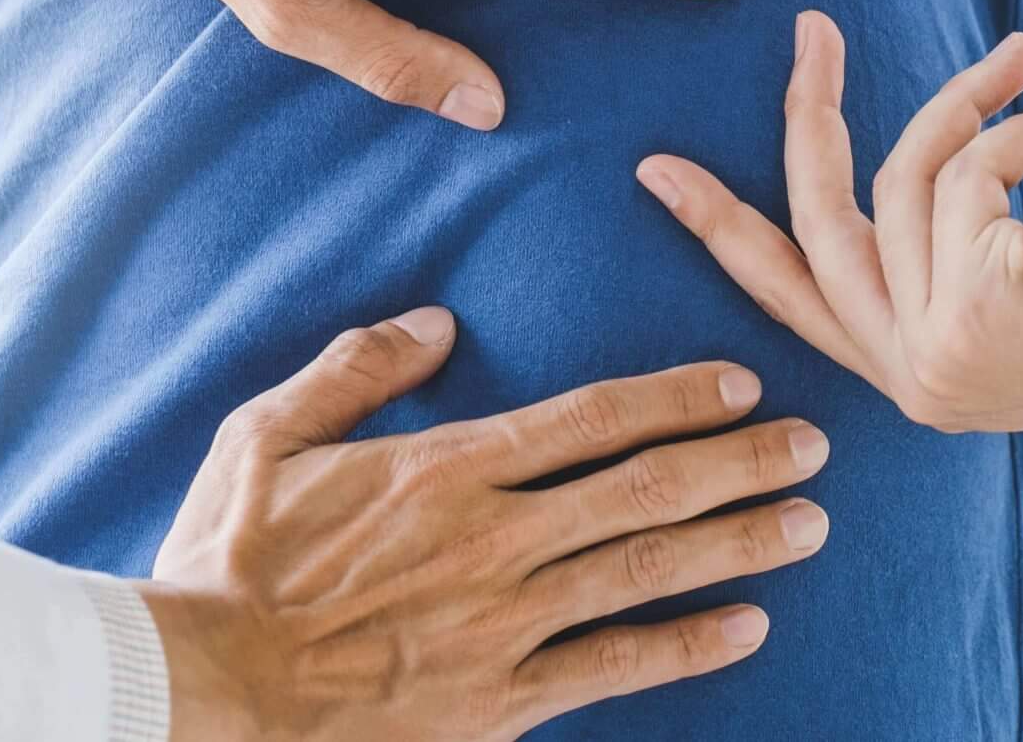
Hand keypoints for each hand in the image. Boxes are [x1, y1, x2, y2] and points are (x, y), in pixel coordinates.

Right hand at [139, 308, 830, 741]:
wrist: (207, 685)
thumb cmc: (230, 557)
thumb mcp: (264, 434)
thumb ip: (356, 370)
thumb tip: (436, 323)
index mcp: (446, 467)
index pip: (589, 418)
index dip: (675, 396)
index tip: (738, 381)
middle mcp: (496, 538)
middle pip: (645, 487)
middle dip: (740, 460)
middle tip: (814, 442)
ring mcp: (506, 623)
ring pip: (648, 570)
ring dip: (739, 542)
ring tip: (810, 521)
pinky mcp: (500, 699)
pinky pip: (615, 669)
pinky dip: (687, 645)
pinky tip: (747, 626)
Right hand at [636, 12, 1022, 432]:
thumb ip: (948, 237)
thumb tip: (897, 168)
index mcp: (929, 382)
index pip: (800, 297)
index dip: (724, 229)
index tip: (658, 172)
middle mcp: (920, 387)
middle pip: (812, 227)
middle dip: (805, 118)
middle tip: (808, 29)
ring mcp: (937, 362)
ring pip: (895, 183)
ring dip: (965, 105)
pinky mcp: (966, 316)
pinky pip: (953, 174)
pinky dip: (1009, 127)